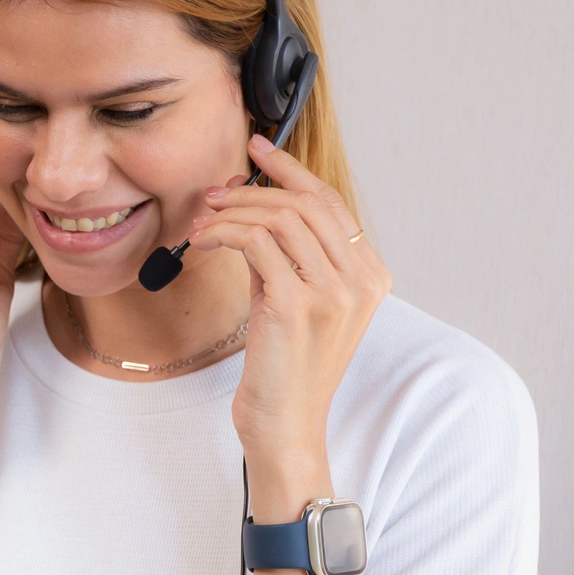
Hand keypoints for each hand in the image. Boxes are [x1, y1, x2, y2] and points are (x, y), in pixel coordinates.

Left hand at [191, 135, 390, 510]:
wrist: (286, 426)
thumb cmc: (287, 368)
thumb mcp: (297, 302)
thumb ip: (289, 256)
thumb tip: (251, 204)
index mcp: (371, 277)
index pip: (332, 203)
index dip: (292, 170)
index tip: (259, 148)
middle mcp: (360, 282)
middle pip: (307, 202)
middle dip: (256, 186)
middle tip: (216, 190)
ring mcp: (332, 293)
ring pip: (280, 218)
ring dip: (233, 210)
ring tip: (203, 221)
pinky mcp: (295, 305)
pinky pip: (256, 243)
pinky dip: (224, 232)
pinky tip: (204, 241)